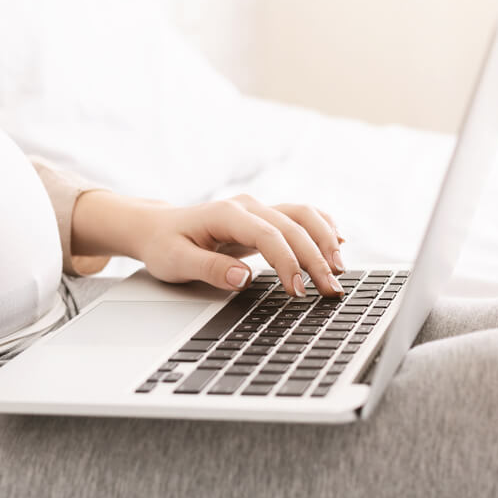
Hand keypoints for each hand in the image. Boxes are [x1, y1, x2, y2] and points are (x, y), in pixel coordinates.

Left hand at [71, 192, 347, 296]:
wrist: (156, 227)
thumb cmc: (163, 245)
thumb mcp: (175, 262)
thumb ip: (209, 268)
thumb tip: (242, 277)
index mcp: (226, 213)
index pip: (268, 235)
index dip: (288, 262)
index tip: (298, 291)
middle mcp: (246, 206)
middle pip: (293, 226)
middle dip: (316, 258)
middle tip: (330, 290)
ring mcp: (257, 209)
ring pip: (302, 215)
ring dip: (325, 240)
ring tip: (340, 270)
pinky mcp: (263, 218)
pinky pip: (300, 216)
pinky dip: (322, 227)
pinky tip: (339, 243)